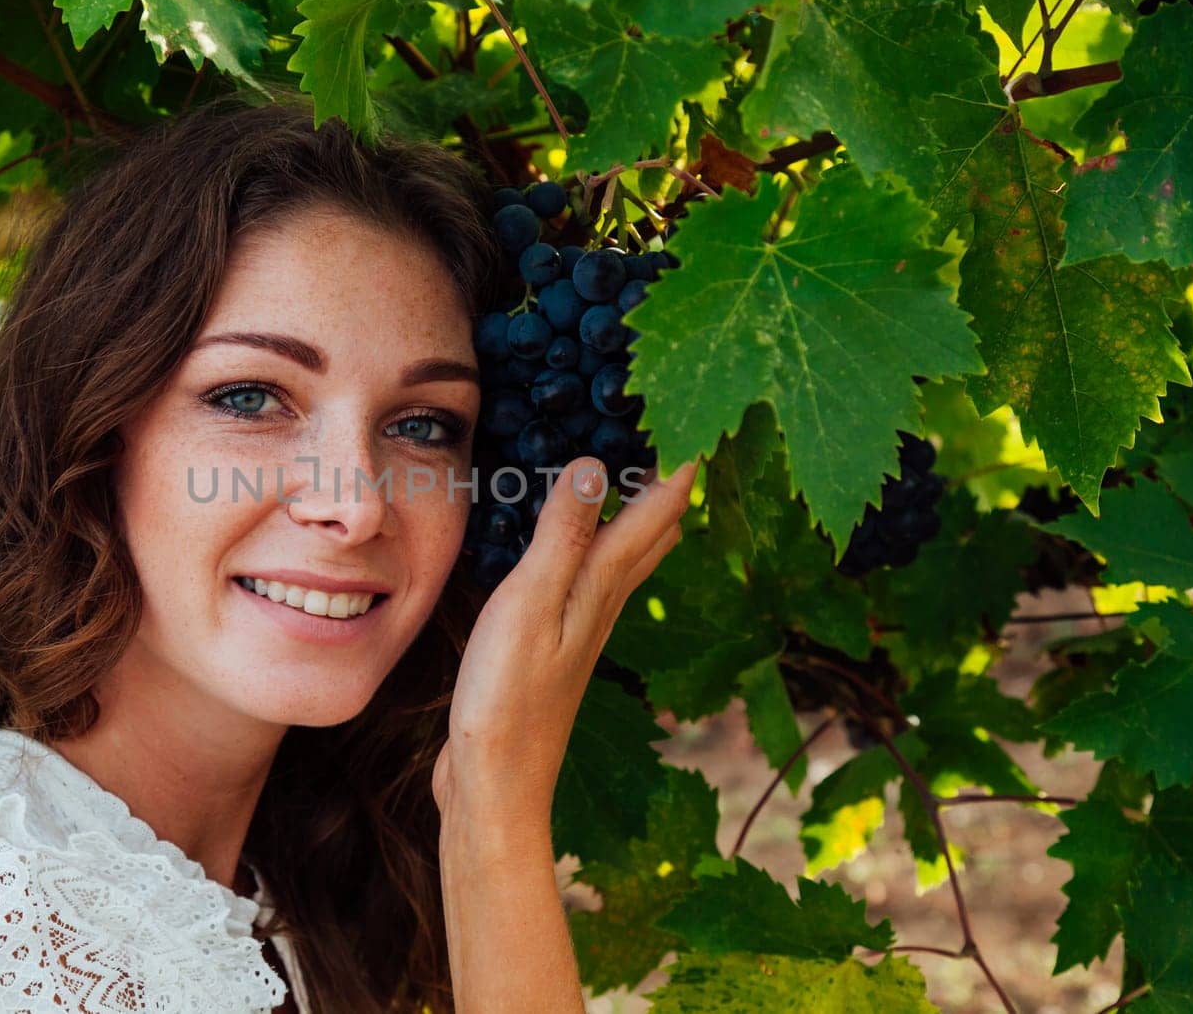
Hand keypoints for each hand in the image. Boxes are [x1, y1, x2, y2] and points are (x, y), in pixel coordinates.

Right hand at [431, 454, 699, 822]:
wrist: (495, 780)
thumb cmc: (508, 697)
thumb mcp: (530, 604)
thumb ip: (562, 536)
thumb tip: (596, 464)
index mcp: (603, 585)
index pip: (658, 509)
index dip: (681, 460)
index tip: (698, 411)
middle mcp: (604, 602)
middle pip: (656, 532)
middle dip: (671, 482)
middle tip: (677, 432)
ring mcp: (583, 626)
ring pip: (629, 557)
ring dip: (641, 513)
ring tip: (641, 473)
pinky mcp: (557, 644)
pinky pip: (593, 577)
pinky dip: (599, 545)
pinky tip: (578, 544)